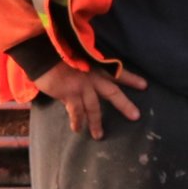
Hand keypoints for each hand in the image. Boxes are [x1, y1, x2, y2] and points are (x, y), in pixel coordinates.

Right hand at [33, 61, 147, 138]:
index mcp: (95, 66)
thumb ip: (85, 68)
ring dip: (96, 123)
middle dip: (124, 104)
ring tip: (99, 136)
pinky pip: (76, 112)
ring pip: (94, 108)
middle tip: (136, 116)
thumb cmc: (58, 52)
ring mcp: (82, 85)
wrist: (42, 52)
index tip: (144, 85)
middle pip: (112, 92)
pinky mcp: (69, 93)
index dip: (131, 78)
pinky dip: (77, 122)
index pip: (117, 72)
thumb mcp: (78, 57)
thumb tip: (87, 82)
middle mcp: (92, 76)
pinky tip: (77, 130)